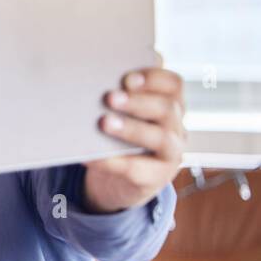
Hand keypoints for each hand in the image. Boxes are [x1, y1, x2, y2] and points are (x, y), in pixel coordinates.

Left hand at [83, 66, 185, 213]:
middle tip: (110, 97)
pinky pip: (137, 169)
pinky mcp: (156, 178)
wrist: (118, 182)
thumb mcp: (122, 118)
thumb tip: (85, 88)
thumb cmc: (117, 140)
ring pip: (162, 138)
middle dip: (138, 102)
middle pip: (167, 108)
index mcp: (169, 106)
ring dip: (132, 128)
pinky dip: (112, 161)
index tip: (128, 78)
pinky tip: (91, 156)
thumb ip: (116, 102)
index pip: (174, 85)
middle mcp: (176, 127)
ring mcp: (171, 154)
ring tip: (104, 123)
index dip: (155, 78)